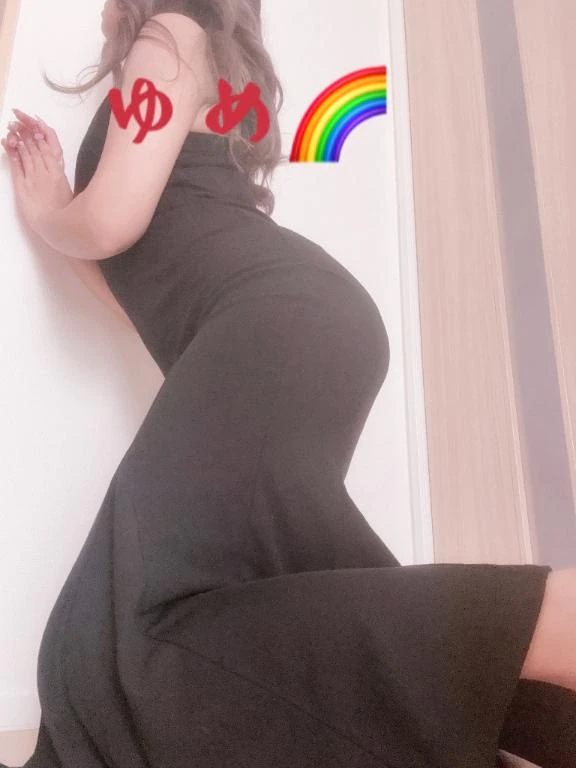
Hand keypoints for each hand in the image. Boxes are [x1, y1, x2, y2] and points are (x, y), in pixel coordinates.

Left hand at [2, 109, 72, 232]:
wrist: (55, 227)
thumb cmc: (66, 214)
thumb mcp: (70, 192)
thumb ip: (62, 177)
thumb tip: (57, 166)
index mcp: (59, 172)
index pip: (48, 146)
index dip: (40, 133)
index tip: (35, 123)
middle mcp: (45, 171)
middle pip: (35, 146)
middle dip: (26, 131)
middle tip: (18, 119)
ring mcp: (33, 177)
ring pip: (25, 152)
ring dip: (18, 138)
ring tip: (12, 126)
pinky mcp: (22, 185)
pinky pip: (16, 165)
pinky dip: (12, 152)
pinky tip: (8, 143)